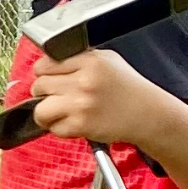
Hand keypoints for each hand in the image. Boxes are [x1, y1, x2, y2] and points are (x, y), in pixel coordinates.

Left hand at [28, 48, 170, 148]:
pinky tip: (75, 123)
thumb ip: (78, 59)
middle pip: (38, 86)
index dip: (44, 73)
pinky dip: (61, 129)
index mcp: (90, 61)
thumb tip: (48, 64)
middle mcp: (84, 81)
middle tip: (58, 97)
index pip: (44, 64)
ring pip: (40, 109)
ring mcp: (81, 104)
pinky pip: (54, 128)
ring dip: (47, 113)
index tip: (49, 79)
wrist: (149, 114)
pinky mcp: (81, 125)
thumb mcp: (108, 60)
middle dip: (44, 93)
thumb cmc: (129, 89)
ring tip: (61, 112)